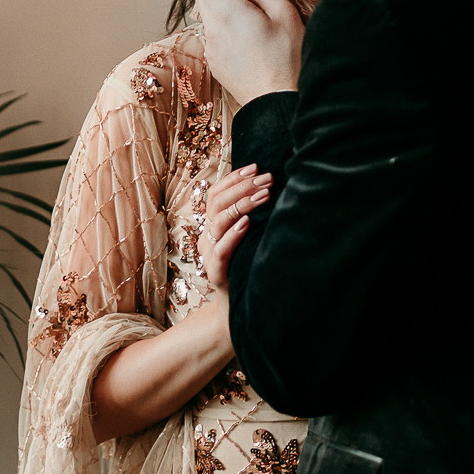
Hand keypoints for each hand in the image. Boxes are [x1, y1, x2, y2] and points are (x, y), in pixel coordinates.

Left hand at [175, 0, 304, 104]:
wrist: (277, 102)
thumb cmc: (285, 60)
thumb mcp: (286, 14)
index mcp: (227, 11)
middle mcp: (213, 29)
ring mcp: (212, 49)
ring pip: (212, 18)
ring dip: (225, 11)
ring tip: (255, 22)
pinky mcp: (216, 64)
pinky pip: (217, 37)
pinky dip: (228, 31)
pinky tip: (252, 43)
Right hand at [202, 163, 272, 289]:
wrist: (240, 305)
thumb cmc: (247, 266)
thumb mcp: (248, 237)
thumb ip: (249, 216)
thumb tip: (268, 187)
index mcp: (210, 226)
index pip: (215, 194)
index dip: (234, 179)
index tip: (256, 167)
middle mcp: (206, 237)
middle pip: (217, 203)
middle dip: (243, 188)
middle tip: (267, 179)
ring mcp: (208, 254)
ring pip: (218, 222)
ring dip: (243, 205)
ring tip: (264, 195)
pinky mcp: (215, 272)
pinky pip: (221, 249)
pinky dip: (233, 234)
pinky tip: (247, 223)